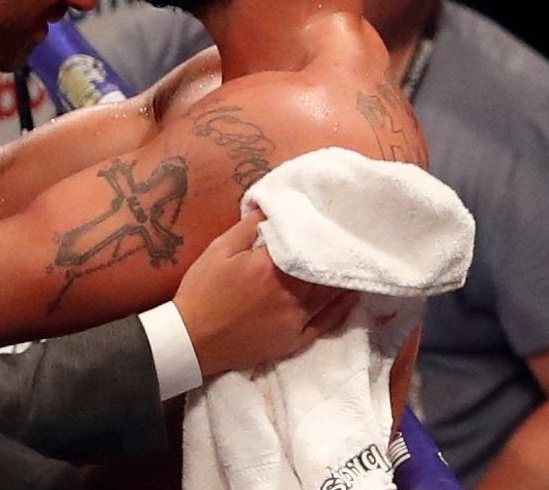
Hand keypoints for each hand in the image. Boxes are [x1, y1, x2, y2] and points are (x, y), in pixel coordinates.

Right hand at [173, 210, 357, 375]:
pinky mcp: (295, 340)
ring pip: (329, 294)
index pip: (302, 242)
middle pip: (321, 268)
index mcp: (269, 266)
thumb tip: (269, 208)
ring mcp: (295, 318)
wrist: (193, 340)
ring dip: (343, 277)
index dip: (315, 230)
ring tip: (355, 261)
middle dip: (333, 251)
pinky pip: (326, 323)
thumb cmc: (202, 291)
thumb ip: (246, 229)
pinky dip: (342, 308)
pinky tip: (351, 295)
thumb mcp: (217, 251)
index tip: (328, 219)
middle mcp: (289, 291)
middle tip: (348, 237)